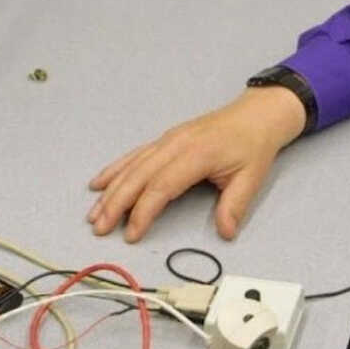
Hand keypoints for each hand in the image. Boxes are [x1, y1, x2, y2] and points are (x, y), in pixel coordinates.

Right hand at [87, 87, 306, 242]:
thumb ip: (234, 206)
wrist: (256, 114)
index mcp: (196, 154)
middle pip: (138, 176)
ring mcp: (167, 140)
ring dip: (110, 190)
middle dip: (115, 203)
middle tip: (99, 227)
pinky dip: (114, 170)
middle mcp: (175, 144)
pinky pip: (134, 156)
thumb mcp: (251, 177)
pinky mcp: (164, 140)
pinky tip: (98, 183)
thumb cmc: (253, 145)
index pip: (162, 186)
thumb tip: (225, 232)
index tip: (131, 234)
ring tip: (93, 214)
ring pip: (131, 167)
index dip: (144, 211)